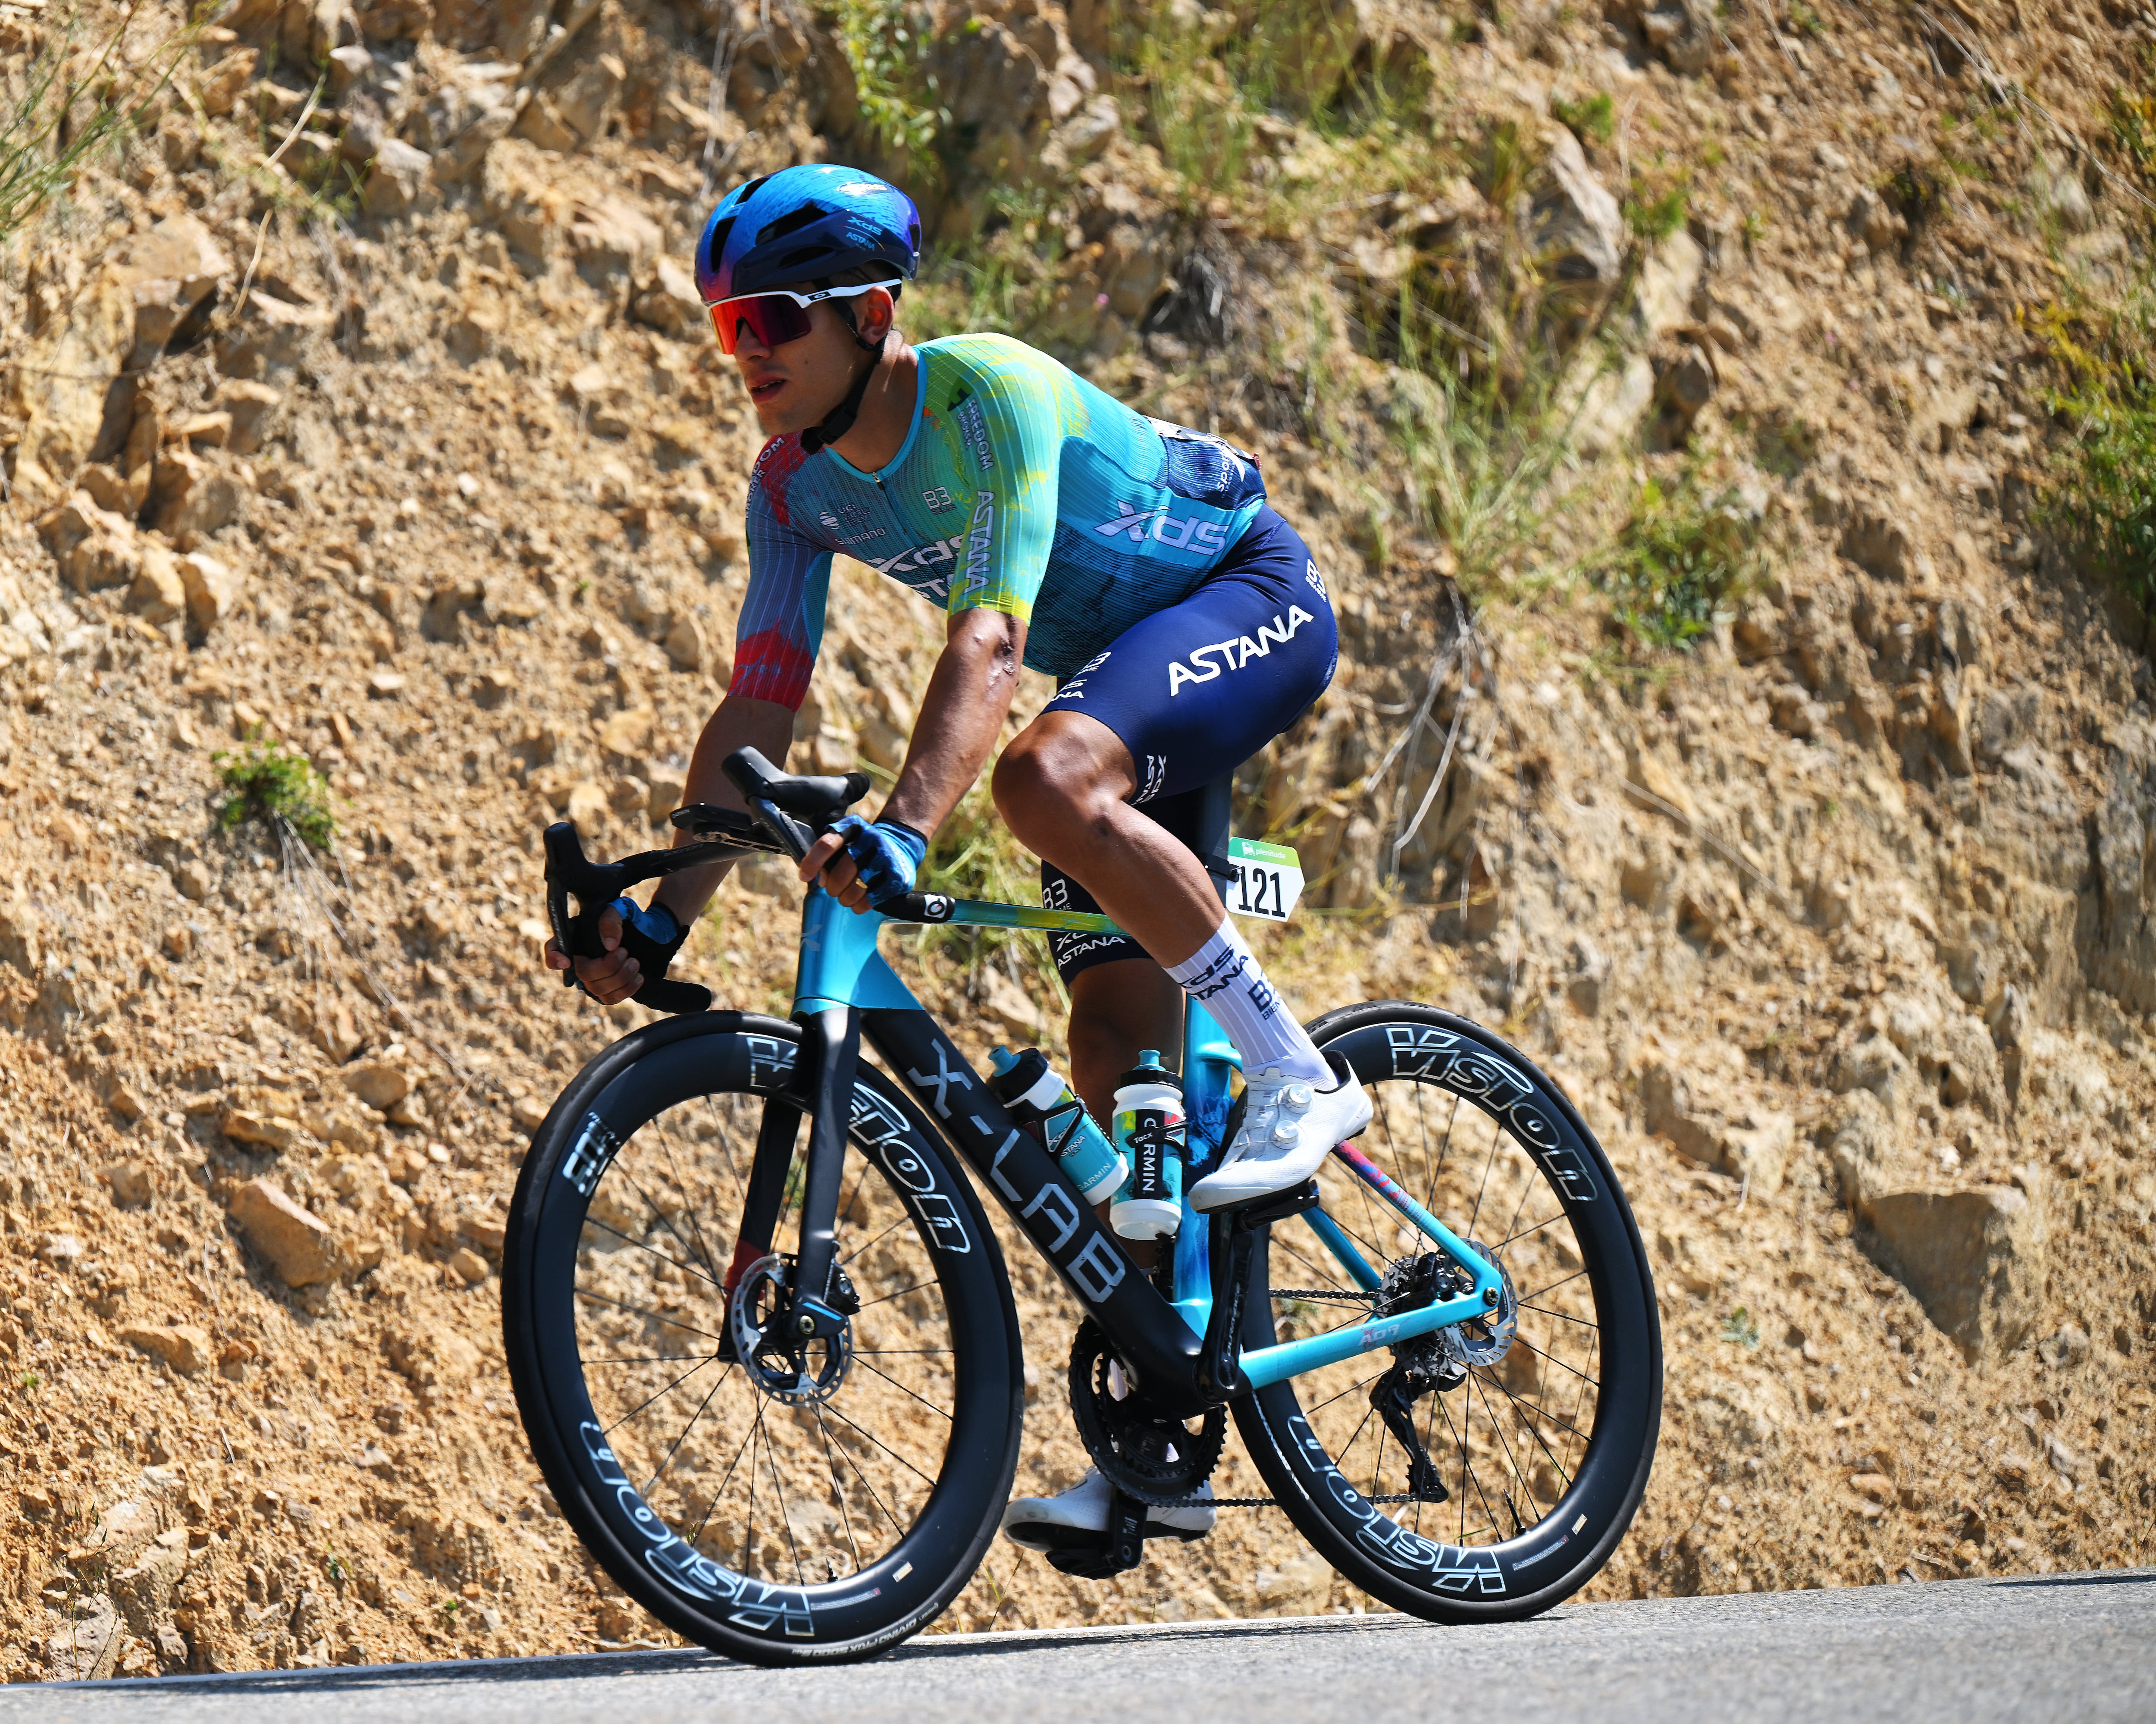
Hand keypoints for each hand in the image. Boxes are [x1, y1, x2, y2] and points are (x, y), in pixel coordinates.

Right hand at [542, 898, 684, 1002]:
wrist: (649, 932)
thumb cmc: (628, 918)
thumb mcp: (619, 909)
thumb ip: (611, 920)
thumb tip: (610, 945)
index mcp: (575, 936)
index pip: (553, 949)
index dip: (553, 958)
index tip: (566, 961)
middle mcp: (580, 958)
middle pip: (582, 973)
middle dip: (607, 966)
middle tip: (625, 952)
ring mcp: (593, 976)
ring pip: (596, 989)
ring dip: (620, 977)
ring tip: (635, 962)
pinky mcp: (607, 988)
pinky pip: (610, 999)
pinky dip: (626, 990)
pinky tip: (639, 977)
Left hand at [799, 816, 925, 912]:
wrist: (900, 845)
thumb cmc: (862, 848)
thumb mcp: (845, 841)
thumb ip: (828, 856)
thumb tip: (817, 878)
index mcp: (852, 827)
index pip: (827, 845)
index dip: (812, 863)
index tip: (805, 877)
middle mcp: (870, 839)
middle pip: (841, 872)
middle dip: (832, 887)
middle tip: (833, 890)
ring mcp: (885, 857)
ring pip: (856, 887)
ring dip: (845, 898)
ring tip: (845, 898)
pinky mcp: (897, 876)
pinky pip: (872, 898)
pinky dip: (861, 905)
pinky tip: (858, 904)